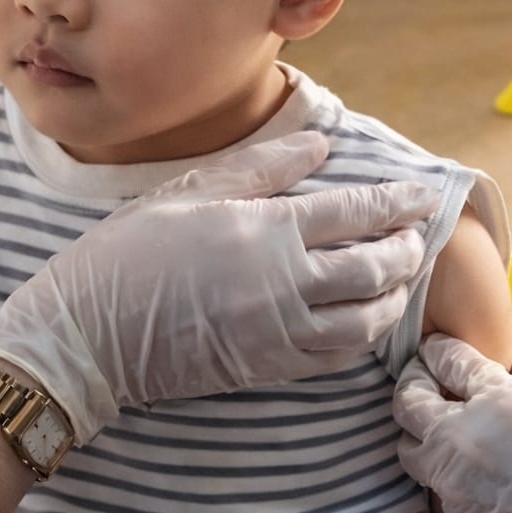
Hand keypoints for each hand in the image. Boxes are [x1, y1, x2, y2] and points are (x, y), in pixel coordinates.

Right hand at [0, 132, 438, 442]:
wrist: (85, 336)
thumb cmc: (128, 253)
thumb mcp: (190, 191)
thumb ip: (262, 167)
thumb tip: (321, 145)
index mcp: (266, 230)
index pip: (355, 212)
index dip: (398, 203)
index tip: (426, 195)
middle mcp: (284, 284)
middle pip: (374, 268)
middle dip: (407, 251)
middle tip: (419, 237)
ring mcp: (279, 332)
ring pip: (366, 319)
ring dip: (395, 297)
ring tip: (402, 279)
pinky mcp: (268, 367)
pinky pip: (337, 355)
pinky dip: (365, 336)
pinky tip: (367, 319)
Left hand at [394, 331, 511, 512]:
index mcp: (491, 401)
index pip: (445, 360)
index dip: (439, 348)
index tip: (440, 346)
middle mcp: (457, 438)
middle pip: (408, 400)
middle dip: (414, 382)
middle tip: (430, 378)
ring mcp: (451, 480)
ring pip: (409, 445)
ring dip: (418, 429)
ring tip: (443, 424)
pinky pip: (434, 481)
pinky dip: (444, 466)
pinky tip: (472, 466)